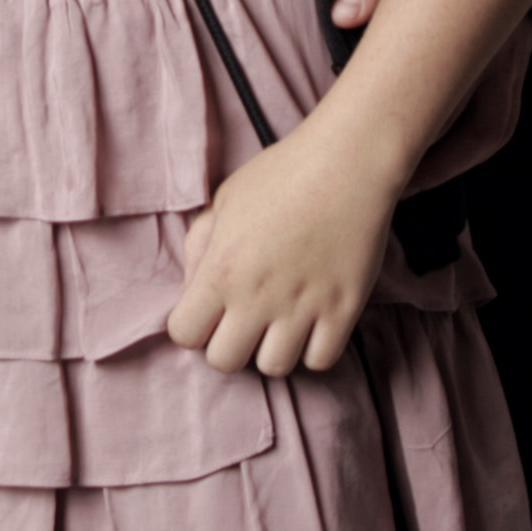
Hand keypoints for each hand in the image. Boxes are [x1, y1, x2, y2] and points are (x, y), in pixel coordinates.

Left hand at [167, 121, 396, 378]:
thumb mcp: (225, 200)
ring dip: (273, 349)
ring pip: (274, 368)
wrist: (347, 162)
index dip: (193, 326)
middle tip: (245, 320)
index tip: (210, 311)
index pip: (184, 334)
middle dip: (229, 345)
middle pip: (224, 362)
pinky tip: (313, 322)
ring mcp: (302, 307)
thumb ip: (201, 246)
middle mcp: (257, 297)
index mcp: (221, 269)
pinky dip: (315, 348)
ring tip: (282, 321)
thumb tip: (194, 287)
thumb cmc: (282, 174)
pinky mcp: (343, 311)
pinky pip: (321, 361)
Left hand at [327, 0, 531, 190]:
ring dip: (456, 154)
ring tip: (411, 174)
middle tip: (397, 186)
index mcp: (486, 17)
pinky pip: (498, 107)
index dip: (424, 140)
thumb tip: (345, 16)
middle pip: (489, 125)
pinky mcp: (516, 49)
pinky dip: (465, 132)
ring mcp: (518, 46)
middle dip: (443, 163)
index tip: (388, 163)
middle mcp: (511, 38)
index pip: (458, 96)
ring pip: (499, 121)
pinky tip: (429, 143)